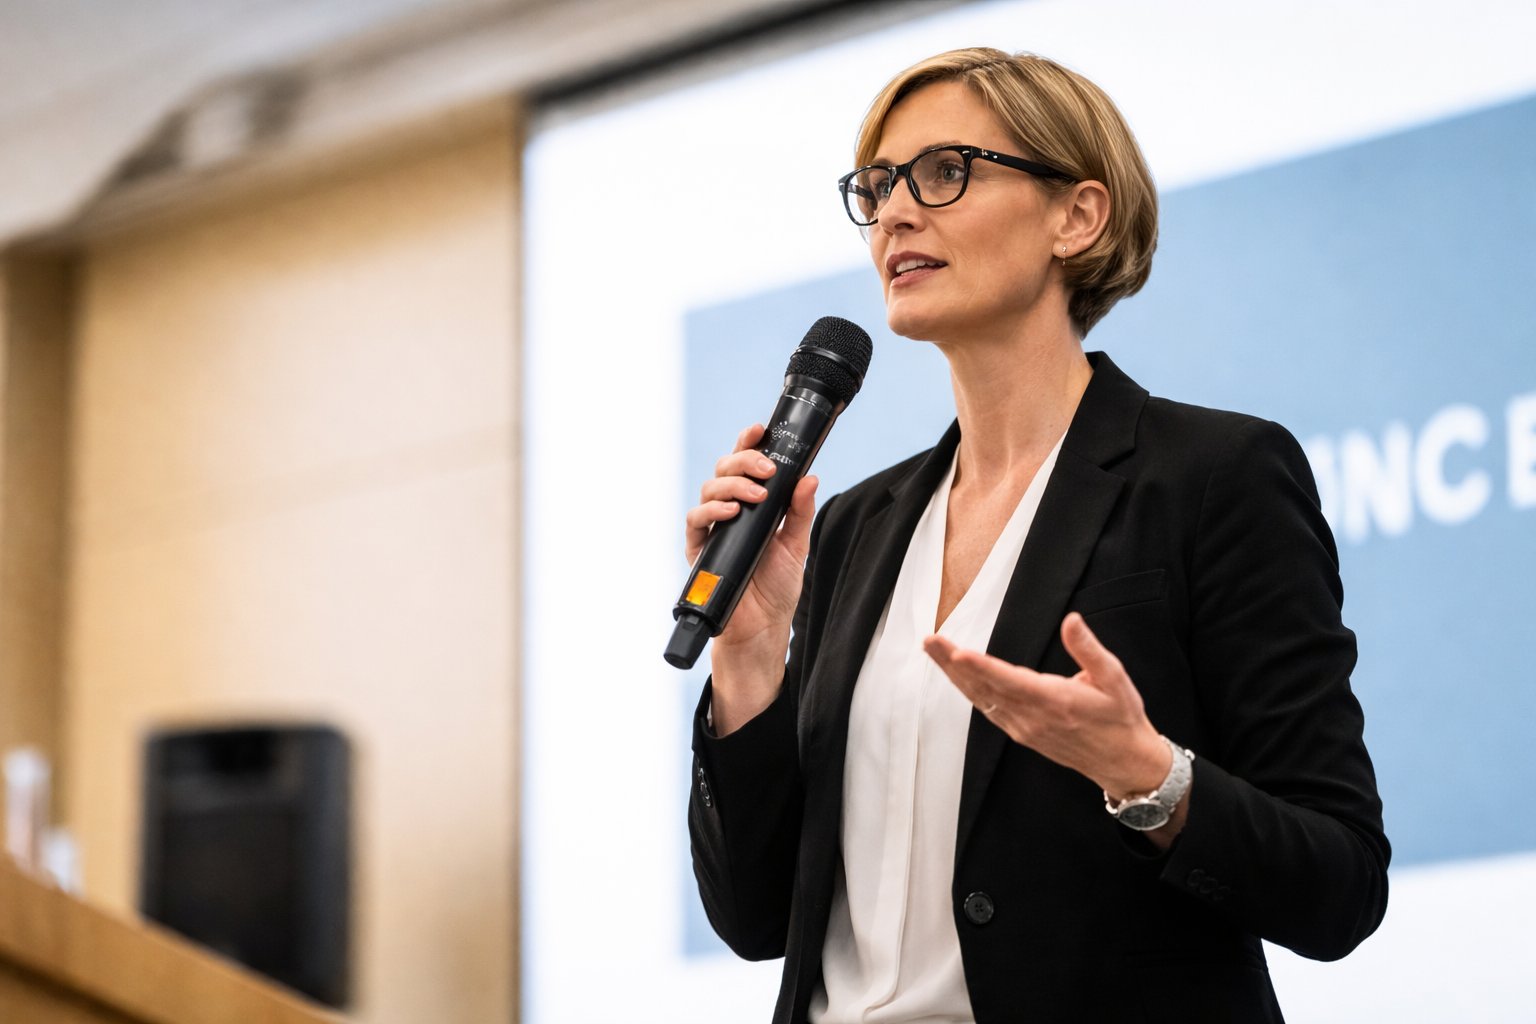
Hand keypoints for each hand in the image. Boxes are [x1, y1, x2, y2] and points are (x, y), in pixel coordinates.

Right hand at [684, 423, 818, 732]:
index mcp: (753, 505)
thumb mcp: (797, 544)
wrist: (762, 628)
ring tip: (755, 494)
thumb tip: (809, 477)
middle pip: (725, 469)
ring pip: (709, 488)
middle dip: (744, 460)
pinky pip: (696, 520)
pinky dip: (712, 510)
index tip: (760, 430)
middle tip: (767, 470)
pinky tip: (731, 511)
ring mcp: (713, 528)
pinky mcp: (700, 549)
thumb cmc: (776, 587)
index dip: (749, 444)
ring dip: (732, 484)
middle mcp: (730, 511)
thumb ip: (801, 511)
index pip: (746, 465)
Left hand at [922, 612, 1170, 801]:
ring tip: (934, 650)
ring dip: (955, 674)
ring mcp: (1024, 728)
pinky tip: (956, 674)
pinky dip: (969, 690)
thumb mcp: (1115, 678)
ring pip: (981, 698)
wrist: (1124, 762)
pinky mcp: (1022, 733)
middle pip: (985, 688)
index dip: (982, 667)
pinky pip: (988, 709)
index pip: (1011, 681)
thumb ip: (1089, 649)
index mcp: (1056, 702)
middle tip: (930, 640)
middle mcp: (1034, 718)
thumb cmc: (1121, 717)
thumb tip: (1072, 620)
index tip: (957, 652)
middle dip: (953, 663)